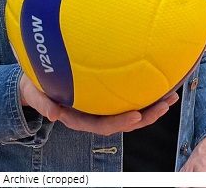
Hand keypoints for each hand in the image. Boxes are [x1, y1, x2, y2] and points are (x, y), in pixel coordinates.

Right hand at [20, 73, 178, 134]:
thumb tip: (53, 114)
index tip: (136, 115)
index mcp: (79, 118)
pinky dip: (142, 90)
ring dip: (151, 105)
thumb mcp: (35, 93)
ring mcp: (101, 105)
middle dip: (147, 115)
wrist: (34, 81)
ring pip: (129, 109)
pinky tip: (155, 80)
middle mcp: (94, 114)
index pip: (103, 125)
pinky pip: (125, 95)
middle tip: (165, 103)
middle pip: (123, 119)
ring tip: (170, 95)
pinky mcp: (104, 94)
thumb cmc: (35, 86)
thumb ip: (43, 104)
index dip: (120, 122)